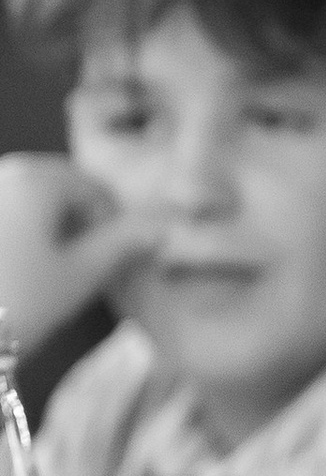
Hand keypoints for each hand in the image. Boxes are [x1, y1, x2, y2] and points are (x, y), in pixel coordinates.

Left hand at [0, 155, 153, 354]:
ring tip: (50, 281)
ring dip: (46, 236)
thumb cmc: (18, 301)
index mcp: (37, 177)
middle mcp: (2, 174)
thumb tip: (159, 228)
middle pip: (56, 192)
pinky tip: (16, 278)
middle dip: (77, 228)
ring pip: (26, 208)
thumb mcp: (79, 277)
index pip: (93, 189)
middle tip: (87, 275)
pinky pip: (3, 223)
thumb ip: (122, 246)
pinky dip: (16, 242)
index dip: (115, 225)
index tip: (123, 264)